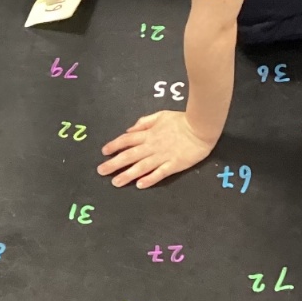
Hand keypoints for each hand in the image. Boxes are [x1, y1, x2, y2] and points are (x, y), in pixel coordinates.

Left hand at [98, 111, 216, 188]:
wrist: (200, 127)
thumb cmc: (181, 120)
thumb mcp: (160, 115)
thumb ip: (144, 123)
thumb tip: (129, 129)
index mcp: (149, 134)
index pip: (127, 140)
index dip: (114, 145)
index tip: (104, 152)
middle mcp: (152, 146)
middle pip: (130, 155)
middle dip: (114, 163)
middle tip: (101, 171)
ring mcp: (163, 156)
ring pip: (141, 167)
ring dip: (127, 174)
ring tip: (115, 182)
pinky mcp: (174, 165)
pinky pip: (159, 173)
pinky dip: (149, 179)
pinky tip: (139, 185)